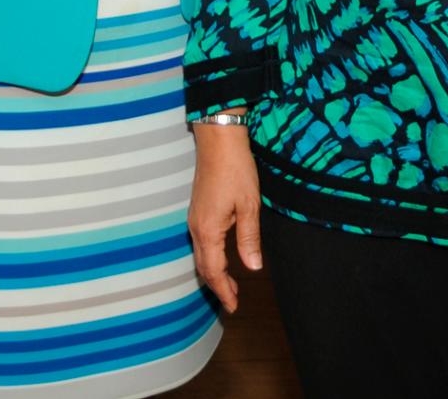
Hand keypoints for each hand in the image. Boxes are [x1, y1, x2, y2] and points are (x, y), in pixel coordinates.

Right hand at [188, 122, 261, 311]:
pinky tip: (222, 256)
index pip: (214, 271)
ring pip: (201, 255)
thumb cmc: (236, 170)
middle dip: (218, 286)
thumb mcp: (249, 206)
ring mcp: (194, 218)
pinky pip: (201, 243)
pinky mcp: (197, 210)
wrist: (218, 140)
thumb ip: (249, 239)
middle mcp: (196, 228)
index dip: (224, 291)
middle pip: (204, 267)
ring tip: (230, 284)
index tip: (233, 307)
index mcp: (208, 230)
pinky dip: (210, 257)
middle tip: (232, 302)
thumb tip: (253, 267)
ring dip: (214, 272)